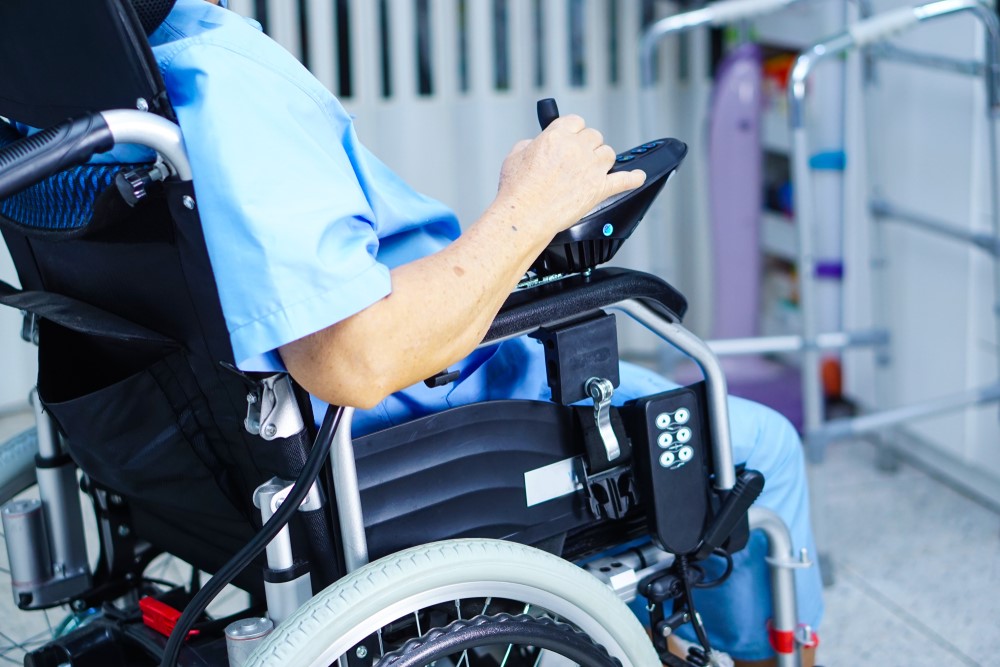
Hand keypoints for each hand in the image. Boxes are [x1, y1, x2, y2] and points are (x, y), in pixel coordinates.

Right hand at [495, 115, 645, 238]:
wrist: (525, 215)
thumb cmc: (517, 190)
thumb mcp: (514, 156)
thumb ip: (529, 144)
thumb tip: (536, 144)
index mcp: (557, 135)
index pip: (576, 122)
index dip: (573, 130)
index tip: (571, 137)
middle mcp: (577, 148)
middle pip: (594, 136)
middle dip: (587, 145)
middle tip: (578, 158)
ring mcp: (591, 169)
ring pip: (608, 154)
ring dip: (602, 159)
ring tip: (593, 169)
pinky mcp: (599, 189)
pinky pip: (624, 180)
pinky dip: (633, 178)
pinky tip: (637, 177)